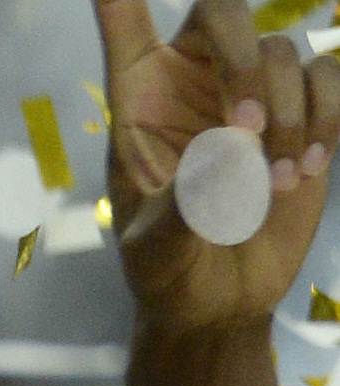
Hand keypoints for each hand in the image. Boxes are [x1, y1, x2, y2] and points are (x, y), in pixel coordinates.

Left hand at [101, 0, 337, 338]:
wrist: (216, 300)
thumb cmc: (167, 271)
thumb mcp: (156, 250)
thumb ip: (182, 204)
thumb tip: (229, 151)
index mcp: (139, 103)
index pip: (124, 30)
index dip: (121, 0)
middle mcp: (192, 83)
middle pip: (223, 13)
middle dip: (242, 61)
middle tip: (250, 127)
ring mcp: (250, 92)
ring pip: (283, 51)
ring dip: (290, 115)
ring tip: (276, 183)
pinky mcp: (301, 111)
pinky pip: (328, 75)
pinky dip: (327, 117)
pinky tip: (308, 169)